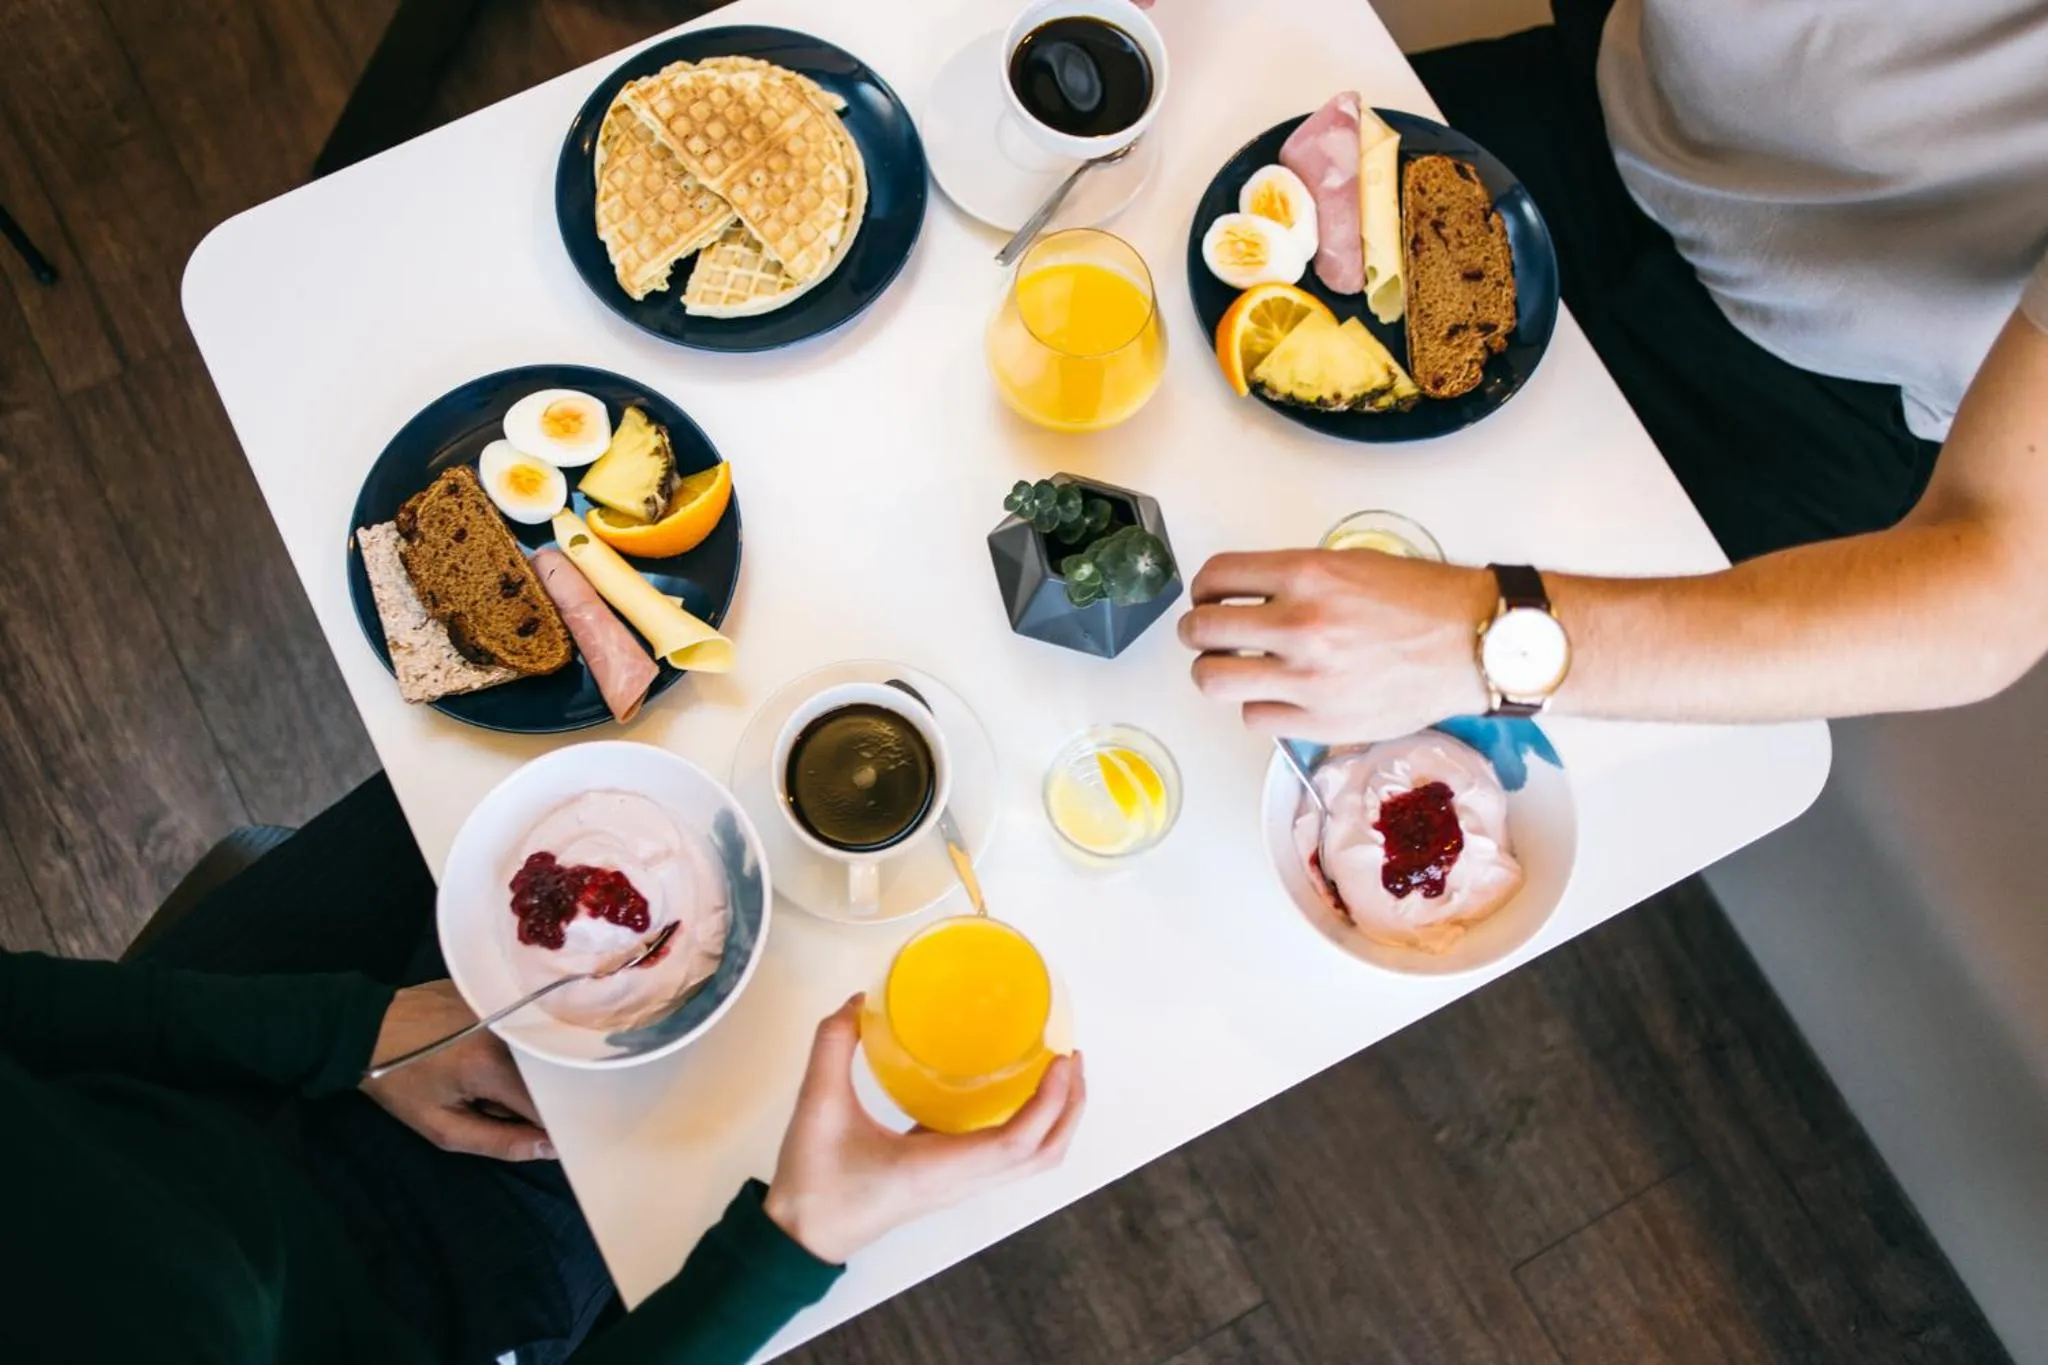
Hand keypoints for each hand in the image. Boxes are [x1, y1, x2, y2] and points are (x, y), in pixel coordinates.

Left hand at [361, 980, 554, 1161]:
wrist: (368, 1026)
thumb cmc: (402, 1083)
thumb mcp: (443, 1127)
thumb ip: (501, 1142)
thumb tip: (550, 1147)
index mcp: (494, 1065)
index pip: (549, 1103)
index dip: (552, 1123)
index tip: (544, 1136)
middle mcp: (512, 1029)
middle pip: (552, 1074)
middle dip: (539, 1098)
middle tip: (503, 1105)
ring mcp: (510, 1004)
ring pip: (543, 1051)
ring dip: (530, 1072)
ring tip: (491, 1077)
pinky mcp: (505, 991)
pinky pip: (529, 1029)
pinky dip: (522, 1048)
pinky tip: (492, 1050)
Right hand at [763, 997, 1086, 1264]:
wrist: (801, 1236)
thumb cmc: (814, 1184)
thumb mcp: (817, 1106)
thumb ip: (833, 1047)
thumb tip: (858, 1002)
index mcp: (939, 1168)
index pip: (1017, 1143)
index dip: (1050, 1101)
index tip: (1061, 1059)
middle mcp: (960, 1181)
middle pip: (1043, 1155)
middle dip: (1069, 1107)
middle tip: (1071, 1057)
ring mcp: (959, 1185)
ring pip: (1031, 1161)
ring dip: (1055, 1118)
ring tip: (1056, 1071)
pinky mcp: (950, 1181)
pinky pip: (1008, 1157)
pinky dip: (1029, 1124)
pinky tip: (1012, 1088)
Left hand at [1179, 550, 1496, 741]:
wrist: (1472, 643)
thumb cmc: (1421, 600)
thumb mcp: (1350, 564)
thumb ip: (1293, 579)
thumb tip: (1245, 597)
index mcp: (1306, 575)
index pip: (1216, 576)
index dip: (1203, 588)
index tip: (1209, 596)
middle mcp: (1300, 625)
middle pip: (1201, 631)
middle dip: (1198, 632)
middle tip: (1210, 635)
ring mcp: (1307, 678)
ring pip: (1214, 680)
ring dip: (1215, 672)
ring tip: (1234, 668)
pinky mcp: (1321, 721)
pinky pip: (1254, 718)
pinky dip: (1258, 706)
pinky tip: (1277, 694)